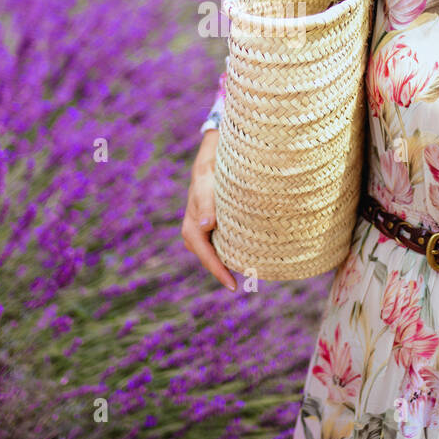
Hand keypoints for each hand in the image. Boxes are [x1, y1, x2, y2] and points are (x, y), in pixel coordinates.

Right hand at [181, 130, 236, 291]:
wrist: (214, 151)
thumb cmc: (211, 164)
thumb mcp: (207, 179)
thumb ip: (206, 201)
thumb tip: (205, 226)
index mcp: (193, 221)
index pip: (204, 252)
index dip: (217, 269)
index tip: (232, 284)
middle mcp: (196, 225)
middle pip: (207, 255)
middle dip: (220, 270)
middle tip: (239, 286)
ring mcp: (203, 224)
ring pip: (212, 249)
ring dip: (224, 262)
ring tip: (245, 274)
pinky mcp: (213, 220)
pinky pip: (218, 240)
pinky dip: (228, 249)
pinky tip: (245, 254)